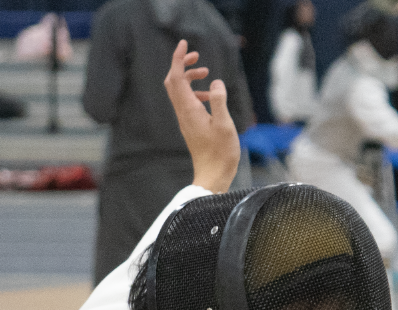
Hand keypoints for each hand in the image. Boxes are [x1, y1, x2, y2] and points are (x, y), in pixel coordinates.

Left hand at [164, 39, 239, 193]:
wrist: (213, 176)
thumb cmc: (220, 154)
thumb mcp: (224, 125)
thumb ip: (219, 101)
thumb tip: (215, 83)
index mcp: (189, 109)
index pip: (178, 77)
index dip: (179, 58)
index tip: (184, 44)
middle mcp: (183, 113)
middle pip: (173, 81)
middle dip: (182, 65)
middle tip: (196, 56)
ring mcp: (185, 120)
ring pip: (179, 91)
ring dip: (189, 78)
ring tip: (206, 73)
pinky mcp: (190, 126)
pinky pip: (186, 102)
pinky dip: (194, 92)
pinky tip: (209, 97)